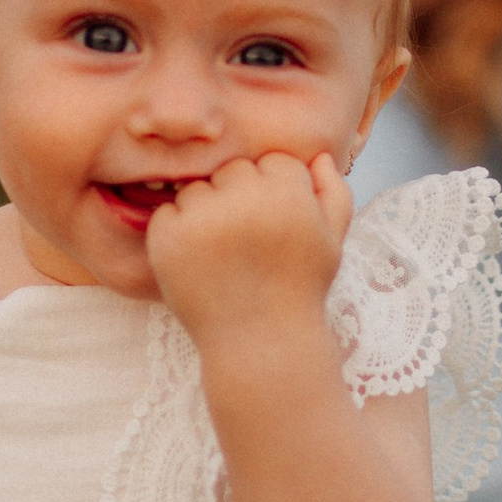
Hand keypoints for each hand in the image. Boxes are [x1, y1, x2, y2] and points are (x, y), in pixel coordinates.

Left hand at [142, 149, 350, 355]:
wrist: (260, 345)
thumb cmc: (298, 290)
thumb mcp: (332, 243)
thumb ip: (333, 193)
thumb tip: (318, 156)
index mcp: (288, 192)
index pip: (272, 163)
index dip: (275, 196)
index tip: (276, 231)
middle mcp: (246, 198)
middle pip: (232, 171)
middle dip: (238, 200)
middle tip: (248, 246)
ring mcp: (203, 217)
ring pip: (197, 189)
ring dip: (205, 215)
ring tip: (224, 258)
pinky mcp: (168, 238)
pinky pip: (167, 214)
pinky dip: (177, 235)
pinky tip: (199, 265)